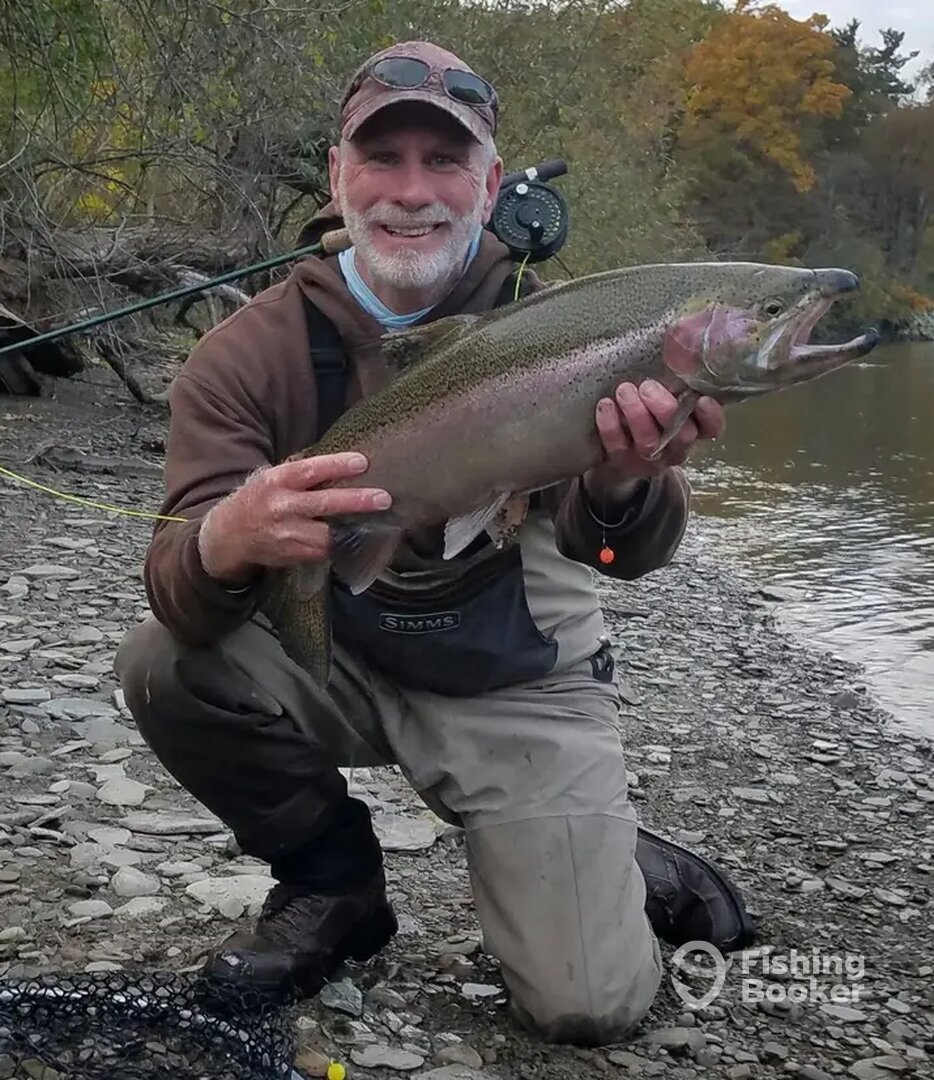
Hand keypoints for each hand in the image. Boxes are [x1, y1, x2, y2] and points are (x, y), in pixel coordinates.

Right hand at [197, 452, 390, 582]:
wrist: (227, 536)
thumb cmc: (257, 500)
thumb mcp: (271, 478)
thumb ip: (299, 472)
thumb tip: (340, 461)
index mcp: (276, 481)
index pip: (309, 470)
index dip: (336, 465)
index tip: (362, 462)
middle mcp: (281, 507)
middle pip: (324, 503)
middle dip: (356, 501)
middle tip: (384, 498)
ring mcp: (286, 535)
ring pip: (327, 534)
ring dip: (355, 529)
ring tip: (380, 522)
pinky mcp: (292, 555)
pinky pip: (324, 551)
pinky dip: (342, 545)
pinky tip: (360, 538)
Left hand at [584, 379, 724, 500]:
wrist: (618, 448)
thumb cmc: (649, 410)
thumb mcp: (667, 392)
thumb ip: (678, 376)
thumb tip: (685, 333)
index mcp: (694, 427)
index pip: (712, 427)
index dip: (711, 416)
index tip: (702, 398)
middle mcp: (676, 446)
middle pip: (682, 435)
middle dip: (665, 409)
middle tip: (648, 387)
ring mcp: (650, 458)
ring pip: (650, 442)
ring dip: (637, 414)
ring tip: (624, 390)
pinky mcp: (623, 462)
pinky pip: (618, 447)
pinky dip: (611, 425)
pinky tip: (606, 405)